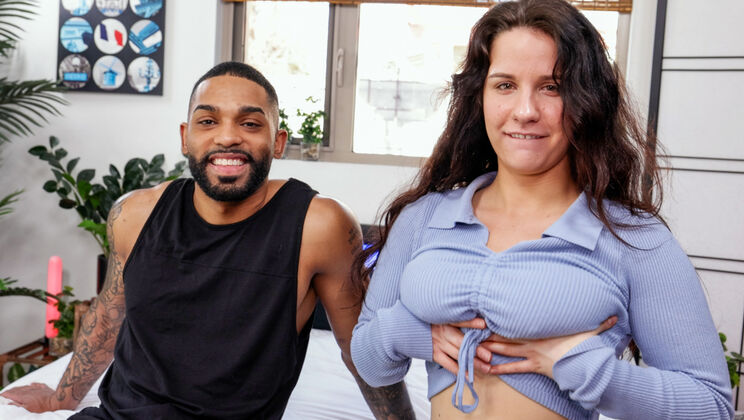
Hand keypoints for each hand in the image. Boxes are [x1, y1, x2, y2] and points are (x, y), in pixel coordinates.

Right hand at [0, 382, 59, 412]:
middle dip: (11, 390)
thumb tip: (9, 403)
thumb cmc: (42, 407)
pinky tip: (31, 384)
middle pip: (18, 389)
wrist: (56, 401)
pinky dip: (33, 384)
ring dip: (20, 388)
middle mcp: (29, 390)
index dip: (6, 394)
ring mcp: (37, 388)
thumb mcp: (27, 409)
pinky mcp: (44, 388)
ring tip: (16, 389)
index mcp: (24, 396)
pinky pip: (37, 385)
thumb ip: (18, 405)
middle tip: (6, 392)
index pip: (12, 393)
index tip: (2, 394)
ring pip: (26, 386)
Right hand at [432, 318, 492, 375]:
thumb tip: (479, 319)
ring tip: (486, 368)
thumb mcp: (442, 316)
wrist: (411, 330)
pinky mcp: (434, 354)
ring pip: (458, 355)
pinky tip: (469, 376)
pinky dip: (459, 370)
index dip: (471, 323)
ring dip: (472, 362)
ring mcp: (438, 345)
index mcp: (445, 321)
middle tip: (489, 357)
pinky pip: (448, 364)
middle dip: (476, 350)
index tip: (484, 325)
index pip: (459, 321)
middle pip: (461, 342)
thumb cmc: (430, 322)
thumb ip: (458, 318)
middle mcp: (442, 333)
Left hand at [481, 316, 617, 378]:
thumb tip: (614, 314)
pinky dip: (500, 369)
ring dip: (489, 347)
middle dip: (489, 331)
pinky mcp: (534, 367)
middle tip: (472, 326)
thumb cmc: (585, 345)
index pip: (517, 320)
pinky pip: (514, 368)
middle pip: (506, 333)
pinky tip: (487, 369)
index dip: (502, 315)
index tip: (488, 311)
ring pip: (506, 349)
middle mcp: (533, 340)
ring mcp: (532, 354)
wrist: (585, 364)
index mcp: (542, 329)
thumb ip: (600, 321)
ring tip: (473, 344)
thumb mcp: (592, 330)